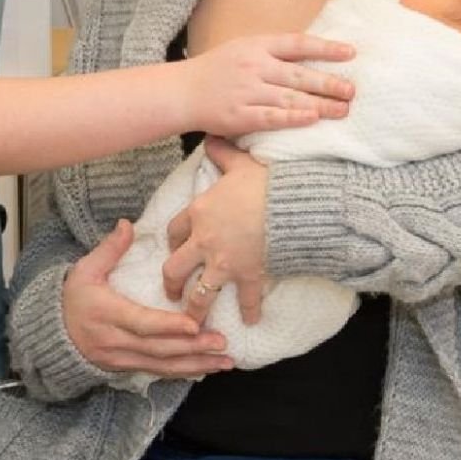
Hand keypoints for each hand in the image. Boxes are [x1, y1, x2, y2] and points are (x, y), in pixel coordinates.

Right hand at [63, 219, 233, 377]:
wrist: (52, 334)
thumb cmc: (72, 297)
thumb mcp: (85, 269)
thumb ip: (109, 248)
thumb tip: (127, 224)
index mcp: (106, 314)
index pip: (141, 323)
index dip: (168, 326)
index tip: (194, 324)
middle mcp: (116, 342)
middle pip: (158, 349)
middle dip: (192, 348)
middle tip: (222, 342)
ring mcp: (122, 359)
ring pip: (162, 366)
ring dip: (195, 364)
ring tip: (224, 360)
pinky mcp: (127, 368)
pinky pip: (158, 372)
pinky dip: (184, 372)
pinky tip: (206, 368)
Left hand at [164, 137, 267, 324]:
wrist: (289, 203)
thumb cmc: (263, 180)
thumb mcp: (238, 162)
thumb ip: (221, 153)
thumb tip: (211, 138)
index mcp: (198, 213)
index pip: (173, 230)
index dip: (171, 241)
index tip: (173, 248)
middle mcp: (204, 242)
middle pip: (175, 269)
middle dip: (171, 284)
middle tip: (171, 293)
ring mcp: (224, 262)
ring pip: (200, 294)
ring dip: (196, 309)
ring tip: (195, 321)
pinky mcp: (248, 275)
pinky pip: (246, 300)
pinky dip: (250, 312)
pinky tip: (251, 322)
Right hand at [185, 32, 353, 138]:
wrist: (182, 91)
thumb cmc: (217, 70)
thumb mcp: (243, 48)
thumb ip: (272, 51)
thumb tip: (311, 53)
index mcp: (256, 46)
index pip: (297, 43)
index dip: (325, 48)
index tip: (350, 53)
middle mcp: (254, 66)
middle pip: (299, 74)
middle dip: (329, 82)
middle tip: (352, 90)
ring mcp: (247, 91)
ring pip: (290, 98)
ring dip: (319, 105)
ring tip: (342, 110)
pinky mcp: (240, 115)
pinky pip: (271, 117)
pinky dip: (293, 118)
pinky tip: (312, 119)